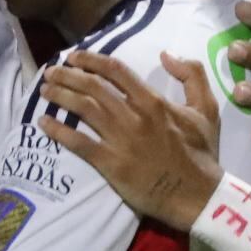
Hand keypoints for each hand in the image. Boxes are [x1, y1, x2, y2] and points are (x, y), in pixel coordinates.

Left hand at [37, 50, 226, 232]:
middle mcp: (134, 116)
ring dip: (60, 96)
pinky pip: (78, 143)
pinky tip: (43, 123)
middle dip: (68, 75)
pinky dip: (58, 131)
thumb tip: (166, 54)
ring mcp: (120, 140)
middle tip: (51, 71)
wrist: (197, 196)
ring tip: (44, 90)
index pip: (115, 71)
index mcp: (154, 101)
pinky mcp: (110, 164)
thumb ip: (192, 75)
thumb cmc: (201, 153)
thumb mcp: (206, 109)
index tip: (75, 57)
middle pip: (92, 86)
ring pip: (82, 109)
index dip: (91, 60)